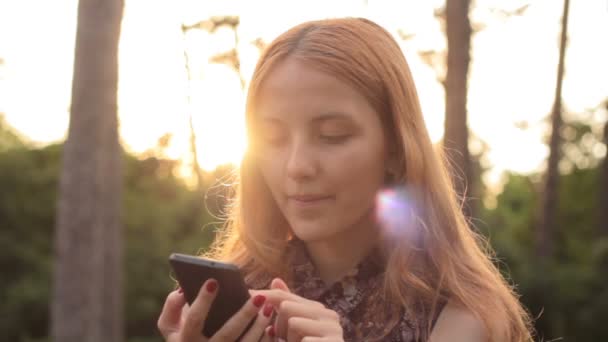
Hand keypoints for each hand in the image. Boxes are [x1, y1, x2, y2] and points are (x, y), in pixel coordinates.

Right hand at [157, 278, 275, 341]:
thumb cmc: (182, 336)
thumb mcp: (170, 325)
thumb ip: (172, 305)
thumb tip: (183, 289)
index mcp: (185, 340)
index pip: (194, 320)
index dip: (202, 301)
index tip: (214, 281)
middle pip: (227, 334)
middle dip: (244, 314)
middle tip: (259, 297)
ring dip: (259, 327)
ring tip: (268, 307)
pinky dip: (265, 341)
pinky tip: (272, 326)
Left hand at [252, 278, 343, 341]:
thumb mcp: (291, 333)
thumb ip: (285, 308)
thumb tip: (276, 280)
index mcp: (318, 310)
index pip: (283, 297)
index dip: (263, 296)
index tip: (246, 295)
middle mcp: (329, 316)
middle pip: (286, 307)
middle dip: (280, 328)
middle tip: (287, 341)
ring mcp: (333, 330)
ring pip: (293, 322)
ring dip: (287, 340)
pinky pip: (303, 339)